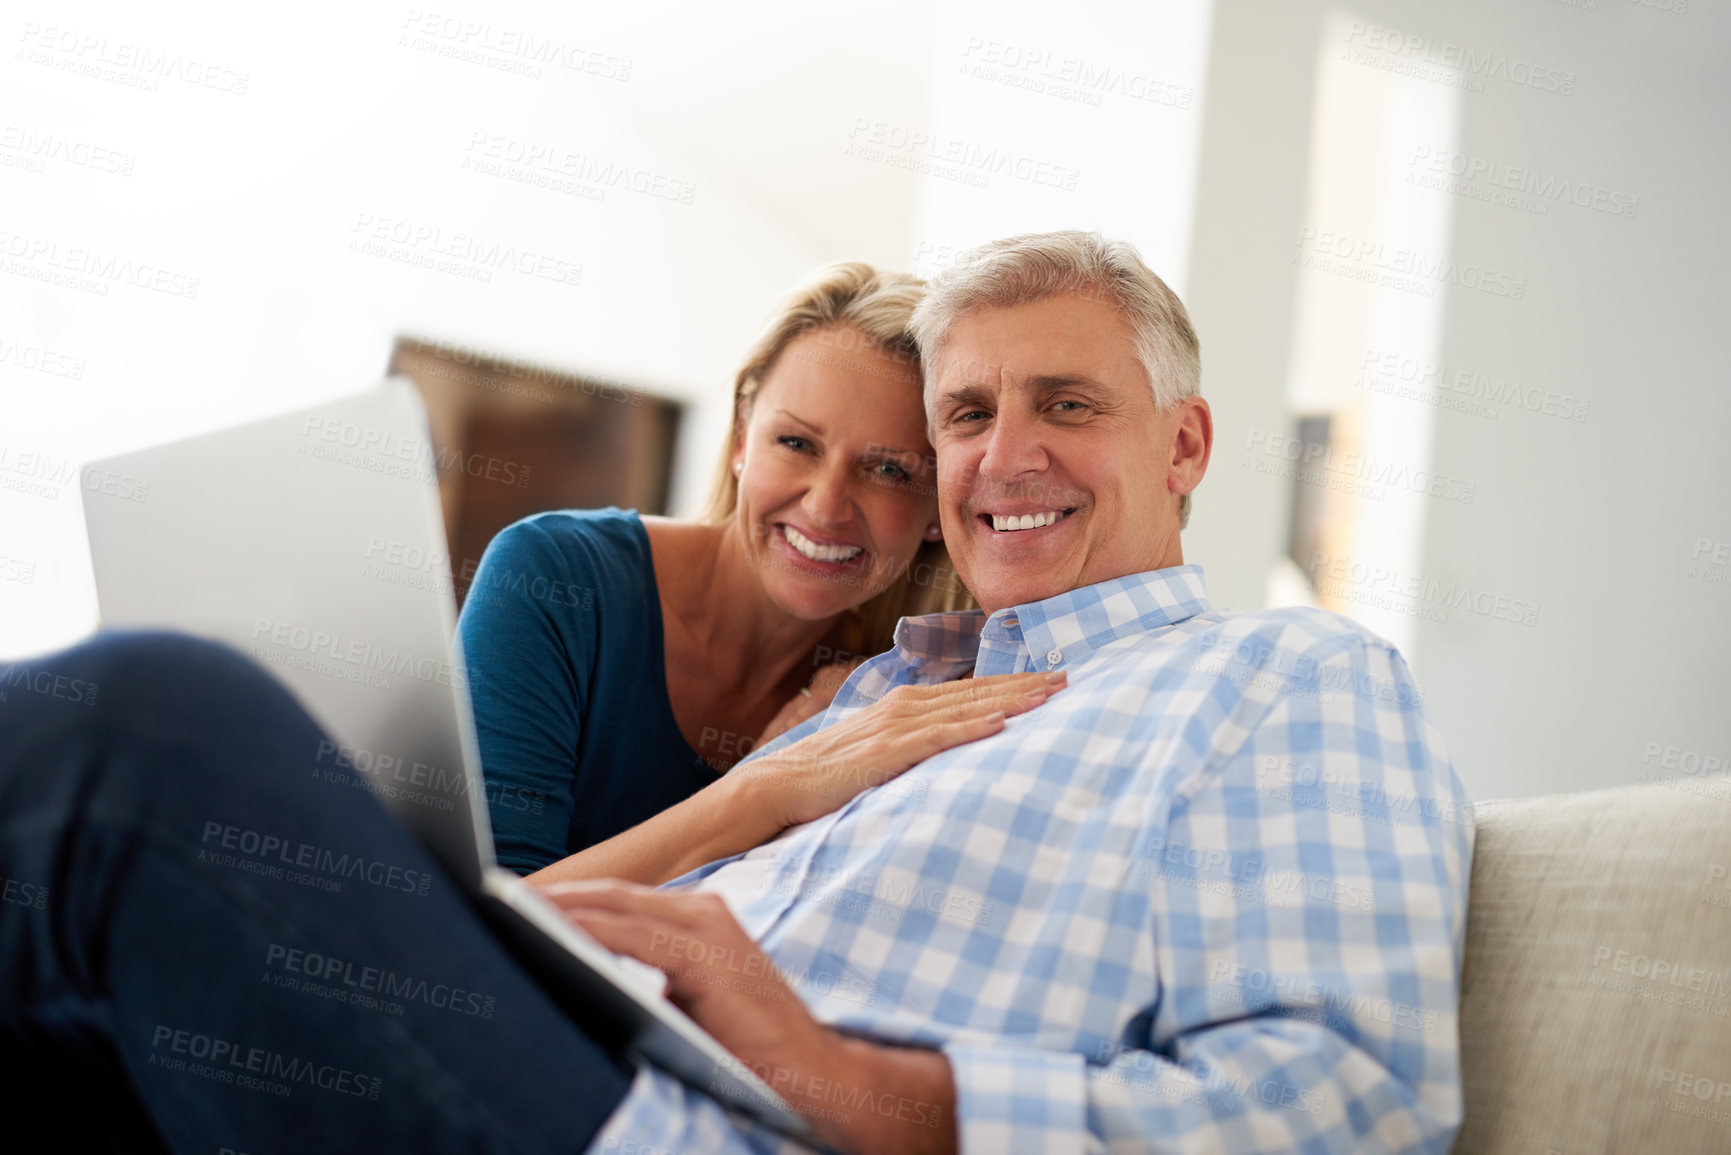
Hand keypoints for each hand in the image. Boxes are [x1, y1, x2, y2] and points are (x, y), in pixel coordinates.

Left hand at [545, 879, 955, 1154]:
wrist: (815, 1080)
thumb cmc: (747, 1051)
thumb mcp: (687, 1004)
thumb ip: (646, 979)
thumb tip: (577, 972)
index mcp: (700, 921)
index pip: (619, 900)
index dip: (565, 896)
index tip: (510, 897)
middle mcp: (706, 912)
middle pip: (611, 893)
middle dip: (551, 893)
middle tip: (489, 892)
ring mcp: (709, 929)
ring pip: (615, 905)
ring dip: (558, 904)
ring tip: (504, 905)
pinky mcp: (708, 957)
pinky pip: (631, 934)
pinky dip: (586, 928)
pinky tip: (546, 929)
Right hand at [736, 669, 1066, 829]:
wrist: (778, 783)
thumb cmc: (827, 771)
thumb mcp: (878, 749)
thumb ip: (912, 743)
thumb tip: (947, 746)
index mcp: (905, 703)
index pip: (969, 689)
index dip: (1011, 682)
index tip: (1049, 678)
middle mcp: (905, 705)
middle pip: (976, 691)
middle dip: (1023, 684)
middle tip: (1068, 678)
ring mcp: (896, 726)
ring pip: (964, 707)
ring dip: (1009, 699)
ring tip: (1048, 695)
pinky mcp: (886, 751)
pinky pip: (937, 737)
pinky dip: (970, 727)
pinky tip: (1000, 722)